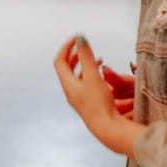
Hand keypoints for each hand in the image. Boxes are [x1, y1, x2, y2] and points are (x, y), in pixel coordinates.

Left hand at [54, 36, 143, 156]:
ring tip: (95, 59)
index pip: (60, 60)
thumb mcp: (93, 76)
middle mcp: (70, 91)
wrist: (106, 128)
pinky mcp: (86, 102)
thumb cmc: (99, 104)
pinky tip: (102, 75)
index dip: (66, 47)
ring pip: (76, 76)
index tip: (77, 38)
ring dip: (83, 65)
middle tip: (82, 46)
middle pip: (66, 68)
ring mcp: (77, 97)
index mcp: (68, 84)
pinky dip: (90, 75)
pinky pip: (84, 84)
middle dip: (74, 55)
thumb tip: (80, 39)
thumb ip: (87, 57)